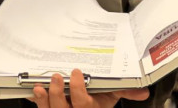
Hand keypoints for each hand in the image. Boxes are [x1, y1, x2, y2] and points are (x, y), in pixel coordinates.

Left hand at [30, 69, 149, 107]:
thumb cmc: (98, 102)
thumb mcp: (111, 97)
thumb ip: (125, 91)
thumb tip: (143, 92)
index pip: (83, 104)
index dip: (78, 90)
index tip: (76, 72)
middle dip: (57, 94)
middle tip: (57, 76)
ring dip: (45, 99)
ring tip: (41, 85)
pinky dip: (37, 101)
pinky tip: (35, 91)